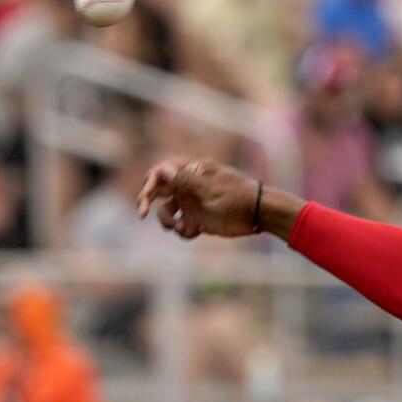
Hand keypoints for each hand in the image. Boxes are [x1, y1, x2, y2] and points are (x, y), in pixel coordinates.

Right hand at [136, 158, 259, 238]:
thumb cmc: (237, 196)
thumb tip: (163, 170)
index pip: (161, 172)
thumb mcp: (210, 189)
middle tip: (142, 213)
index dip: (150, 183)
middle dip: (148, 202)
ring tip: (181, 228)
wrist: (259, 214)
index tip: (146, 197)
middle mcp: (188, 186)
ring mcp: (192, 203)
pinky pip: (180, 226)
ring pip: (166, 212)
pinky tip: (195, 232)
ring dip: (167, 221)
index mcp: (191, 171)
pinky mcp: (198, 220)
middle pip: (158, 192)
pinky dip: (183, 232)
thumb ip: (185, 181)